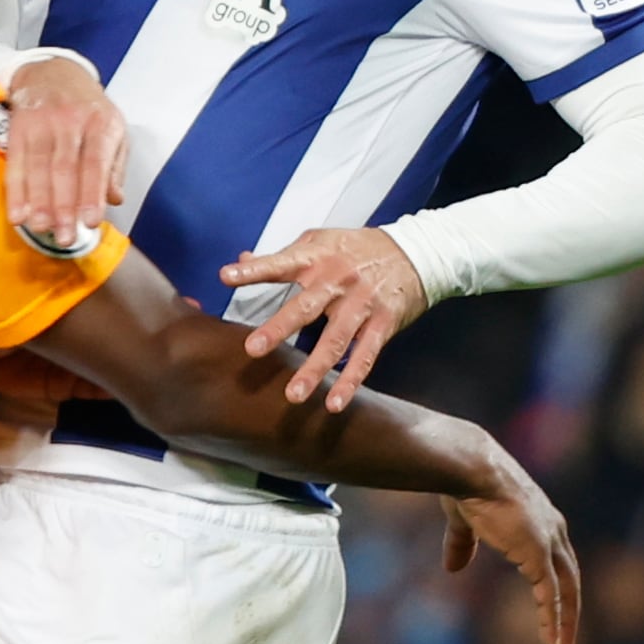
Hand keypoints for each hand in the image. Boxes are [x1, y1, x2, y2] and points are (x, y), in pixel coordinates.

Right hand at [3, 52, 127, 249]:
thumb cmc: (89, 109)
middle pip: (65, 168)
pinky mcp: (19, 127)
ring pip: (39, 166)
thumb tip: (114, 199)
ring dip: (38, 202)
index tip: (90, 221)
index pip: (96, 163)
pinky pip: (16, 162)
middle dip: (64, 206)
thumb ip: (115, 166)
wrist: (53, 72)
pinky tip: (17, 213)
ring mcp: (42, 123)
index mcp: (101, 124)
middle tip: (65, 237)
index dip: (92, 193)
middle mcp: (71, 121)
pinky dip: (15, 190)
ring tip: (40, 229)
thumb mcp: (114, 130)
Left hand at [221, 223, 429, 410]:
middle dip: (279, 328)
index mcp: (317, 258)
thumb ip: (281, 255)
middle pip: (305, 307)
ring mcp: (361, 304)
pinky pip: (365, 356)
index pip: (280, 263)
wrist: (416, 252)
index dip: (254, 269)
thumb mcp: (320, 241)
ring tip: (294, 395)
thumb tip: (240, 259)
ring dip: (314, 369)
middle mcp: (337, 281)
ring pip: (335, 340)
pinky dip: (350, 381)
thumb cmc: (359, 248)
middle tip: (252, 350)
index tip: (227, 276)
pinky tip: (334, 403)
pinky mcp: (382, 324)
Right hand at [442, 452, 581, 643]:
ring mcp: (549, 543)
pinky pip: (550, 594)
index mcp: (542, 519)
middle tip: (567, 634)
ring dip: (566, 619)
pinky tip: (551, 639)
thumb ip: (463, 544)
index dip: (556, 584)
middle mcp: (553, 530)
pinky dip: (552, 618)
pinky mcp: (538, 554)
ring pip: (566, 589)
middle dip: (570, 607)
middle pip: (570, 577)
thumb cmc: (468, 485)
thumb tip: (452, 569)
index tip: (552, 605)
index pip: (557, 558)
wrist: (471, 470)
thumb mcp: (466, 521)